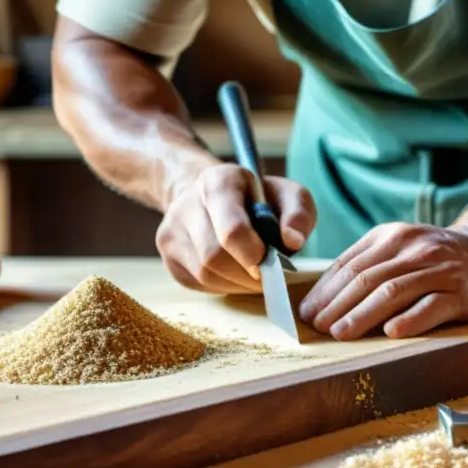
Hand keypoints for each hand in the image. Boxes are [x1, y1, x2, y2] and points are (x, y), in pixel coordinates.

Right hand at [156, 163, 316, 293]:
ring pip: (205, 274)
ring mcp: (171, 230)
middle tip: (267, 274)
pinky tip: (236, 273)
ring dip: (237, 282)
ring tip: (254, 273)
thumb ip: (299, 213)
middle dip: (247, 274)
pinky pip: (198, 283)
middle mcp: (186, 203)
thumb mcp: (289, 196)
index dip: (253, 253)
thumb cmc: (259, 199)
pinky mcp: (168, 254)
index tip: (270, 261)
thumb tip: (292, 241)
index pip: (231, 229)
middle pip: (215, 256)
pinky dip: (223, 285)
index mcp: (218, 182)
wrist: (213, 197)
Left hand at [298, 223, 467, 340]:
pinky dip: (410, 319)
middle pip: (366, 277)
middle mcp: (413, 249)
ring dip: (363, 314)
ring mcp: (438, 269)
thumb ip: (369, 266)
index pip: (350, 264)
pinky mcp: (461, 291)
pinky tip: (391, 333)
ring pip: (394, 291)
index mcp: (391, 237)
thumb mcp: (401, 250)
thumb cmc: (436, 259)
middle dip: (336, 304)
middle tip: (317, 327)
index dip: (325, 290)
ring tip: (341, 333)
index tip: (306, 313)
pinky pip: (432, 305)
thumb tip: (324, 300)